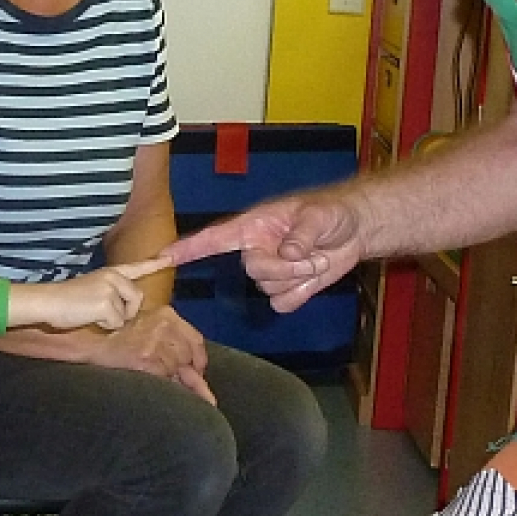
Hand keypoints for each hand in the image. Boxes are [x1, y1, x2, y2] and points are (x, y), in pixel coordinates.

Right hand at [10, 259, 168, 330]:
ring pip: (126, 314)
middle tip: (99, 312)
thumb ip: (111, 296)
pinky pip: (116, 324)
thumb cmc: (65, 301)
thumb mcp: (92, 291)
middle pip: (137, 299)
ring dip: (112, 320)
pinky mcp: (107, 303)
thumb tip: (124, 314)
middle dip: (124, 312)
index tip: (171, 258)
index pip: (136, 267)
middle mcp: (114, 277)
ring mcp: (111, 289)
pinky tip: (88, 317)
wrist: (47, 302)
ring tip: (91, 313)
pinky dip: (103, 326)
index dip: (154, 264)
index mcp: (110, 272)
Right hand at [85, 306, 216, 404]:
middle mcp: (164, 325)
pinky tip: (143, 373)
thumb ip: (174, 342)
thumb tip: (198, 369)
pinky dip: (158, 381)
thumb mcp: (150, 328)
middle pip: (188, 355)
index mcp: (167, 314)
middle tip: (171, 376)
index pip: (195, 339)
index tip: (195, 370)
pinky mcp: (146, 359)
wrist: (93, 342)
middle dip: (183, 370)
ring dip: (167, 375)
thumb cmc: (120, 336)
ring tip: (148, 369)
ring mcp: (155, 342)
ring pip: (176, 368)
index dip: (198, 358)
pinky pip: (164, 377)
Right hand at [161, 194, 364, 313]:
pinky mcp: (287, 288)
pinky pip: (283, 303)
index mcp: (253, 226)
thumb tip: (286, 252)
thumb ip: (301, 234)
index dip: (187, 248)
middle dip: (284, 268)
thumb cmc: (332, 213)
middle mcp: (256, 249)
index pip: (213, 238)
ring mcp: (271, 271)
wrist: (355, 230)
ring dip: (297, 278)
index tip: (161, 257)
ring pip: (269, 289)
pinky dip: (302, 293)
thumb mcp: (318, 216)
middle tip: (310, 253)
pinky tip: (314, 276)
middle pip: (254, 271)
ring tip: (315, 259)